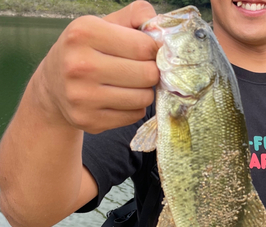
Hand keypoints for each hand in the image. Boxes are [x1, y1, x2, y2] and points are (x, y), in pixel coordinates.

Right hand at [35, 1, 159, 133]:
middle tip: (141, 70)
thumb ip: (135, 16)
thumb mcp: (104, 24)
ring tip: (130, 84)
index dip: (153, 51)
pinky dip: (134, 108)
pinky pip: (134, 115)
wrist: (53, 86)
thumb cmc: (87, 51)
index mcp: (84, 33)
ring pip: (144, 98)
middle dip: (151, 72)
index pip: (144, 47)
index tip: (147, 53)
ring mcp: (83, 97)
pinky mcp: (89, 120)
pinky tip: (120, 99)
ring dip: (144, 92)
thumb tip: (162, 29)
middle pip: (147, 74)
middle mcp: (80, 65)